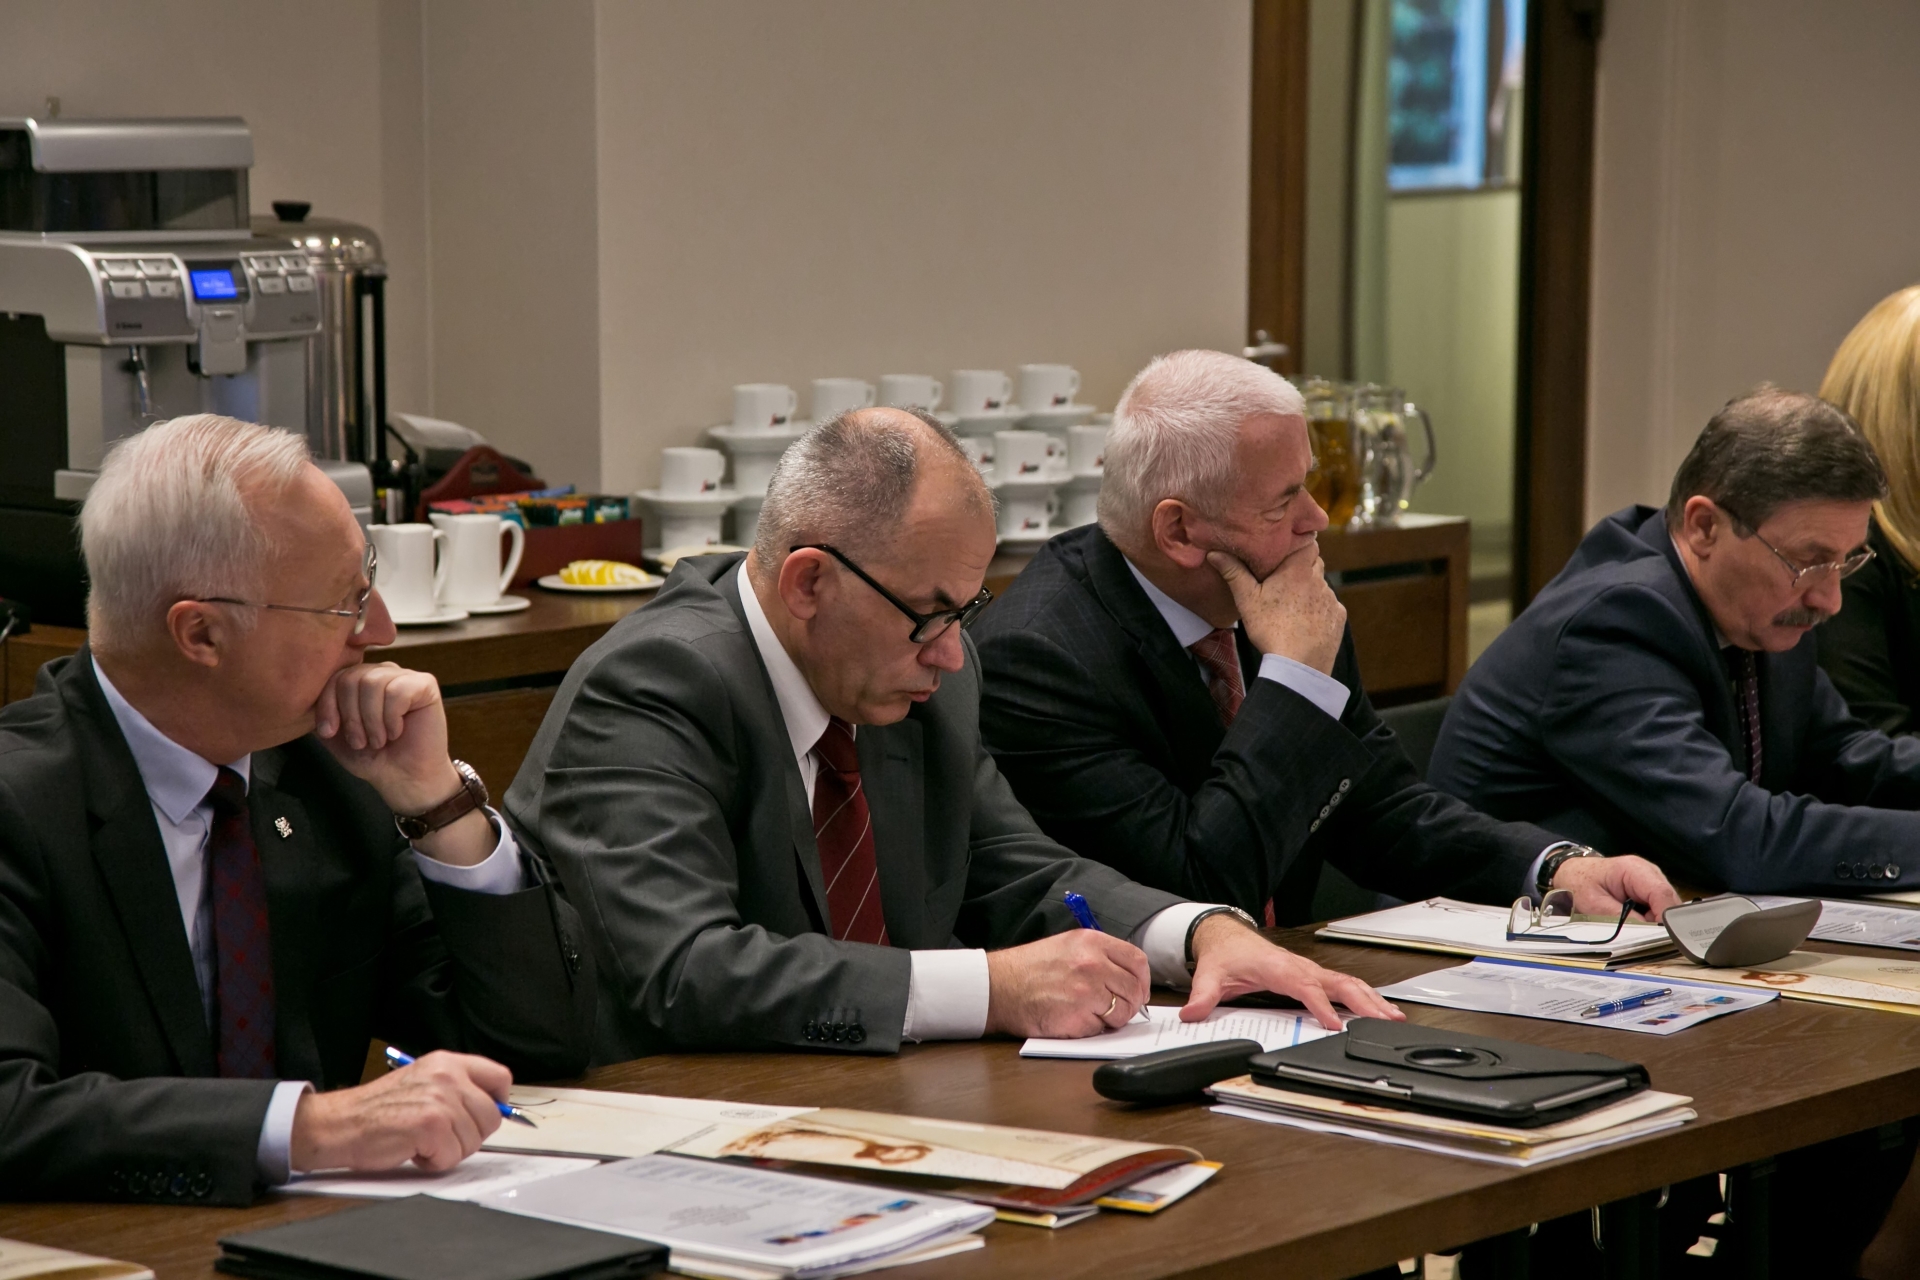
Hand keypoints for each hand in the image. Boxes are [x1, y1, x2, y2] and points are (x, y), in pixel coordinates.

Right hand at [289, 1050, 510, 1172]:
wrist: (341, 1122)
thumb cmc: (378, 1109)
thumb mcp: (423, 1083)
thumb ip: (457, 1089)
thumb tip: (493, 1109)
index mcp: (448, 1062)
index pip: (500, 1078)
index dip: (498, 1103)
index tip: (483, 1117)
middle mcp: (448, 1076)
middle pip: (491, 1117)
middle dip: (469, 1136)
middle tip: (441, 1137)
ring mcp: (441, 1100)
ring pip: (473, 1141)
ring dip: (449, 1151)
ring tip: (422, 1141)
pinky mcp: (431, 1125)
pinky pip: (452, 1156)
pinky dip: (434, 1162)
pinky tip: (414, 1151)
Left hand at [315, 662, 455, 810]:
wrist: (404, 780)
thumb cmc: (373, 758)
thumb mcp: (334, 735)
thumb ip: (320, 713)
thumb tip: (305, 694)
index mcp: (359, 680)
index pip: (334, 677)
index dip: (327, 705)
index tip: (329, 733)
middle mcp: (381, 673)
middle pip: (352, 678)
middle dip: (351, 716)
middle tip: (361, 742)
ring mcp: (404, 676)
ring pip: (374, 683)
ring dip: (372, 720)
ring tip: (379, 740)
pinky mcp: (425, 686)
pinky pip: (398, 691)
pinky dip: (392, 718)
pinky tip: (397, 732)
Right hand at [985, 930, 1150, 1038]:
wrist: (999, 986)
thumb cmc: (1030, 968)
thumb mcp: (1067, 945)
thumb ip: (1100, 955)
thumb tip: (1128, 977)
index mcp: (1092, 942)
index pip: (1137, 961)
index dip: (1142, 980)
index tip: (1138, 990)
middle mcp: (1092, 964)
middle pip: (1134, 990)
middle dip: (1131, 1004)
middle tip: (1118, 1009)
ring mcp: (1086, 991)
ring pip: (1122, 1013)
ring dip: (1113, 1019)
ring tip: (1093, 1014)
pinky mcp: (1078, 1017)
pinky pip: (1101, 1029)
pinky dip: (1092, 1029)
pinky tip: (1074, 1019)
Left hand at [1181, 913, 1401, 1029]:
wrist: (1227, 937)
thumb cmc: (1226, 955)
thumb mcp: (1210, 975)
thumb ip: (1202, 996)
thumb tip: (1192, 1012)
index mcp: (1279, 968)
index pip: (1305, 987)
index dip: (1321, 1005)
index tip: (1336, 1025)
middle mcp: (1300, 967)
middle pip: (1338, 983)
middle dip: (1363, 1001)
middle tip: (1385, 1020)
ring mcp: (1310, 970)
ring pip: (1348, 982)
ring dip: (1372, 999)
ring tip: (1394, 1017)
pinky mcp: (1315, 975)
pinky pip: (1345, 984)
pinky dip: (1365, 996)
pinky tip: (1380, 1010)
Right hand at [1205, 546, 1345, 674]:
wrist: (1298, 665)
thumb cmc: (1271, 629)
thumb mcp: (1247, 600)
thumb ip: (1234, 573)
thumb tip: (1214, 553)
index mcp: (1298, 570)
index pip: (1310, 542)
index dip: (1300, 543)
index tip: (1288, 549)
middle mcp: (1319, 580)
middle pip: (1315, 563)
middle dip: (1302, 567)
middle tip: (1284, 578)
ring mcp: (1331, 599)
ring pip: (1321, 585)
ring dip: (1310, 589)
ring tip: (1292, 605)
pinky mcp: (1338, 617)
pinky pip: (1329, 606)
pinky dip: (1319, 609)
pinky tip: (1305, 622)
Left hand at [1551, 854, 1680, 923]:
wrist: (1572, 873)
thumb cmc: (1580, 883)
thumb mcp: (1594, 904)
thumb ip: (1621, 918)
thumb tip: (1647, 932)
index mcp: (1635, 869)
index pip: (1661, 893)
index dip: (1665, 917)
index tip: (1662, 937)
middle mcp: (1649, 873)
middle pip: (1669, 902)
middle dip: (1662, 922)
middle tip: (1645, 936)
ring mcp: (1652, 881)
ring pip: (1667, 907)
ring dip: (1656, 922)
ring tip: (1635, 926)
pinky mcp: (1650, 891)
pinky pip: (1659, 909)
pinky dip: (1651, 920)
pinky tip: (1637, 922)